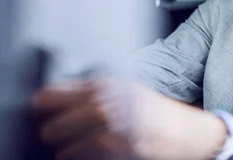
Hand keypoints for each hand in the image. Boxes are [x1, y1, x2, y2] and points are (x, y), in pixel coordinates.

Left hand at [34, 79, 227, 159]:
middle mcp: (108, 102)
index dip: (44, 104)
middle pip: (53, 123)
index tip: (42, 110)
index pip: (53, 94)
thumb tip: (48, 98)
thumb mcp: (126, 91)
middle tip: (55, 133)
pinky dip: (78, 157)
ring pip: (64, 146)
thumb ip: (93, 91)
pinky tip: (86, 153)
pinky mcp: (118, 148)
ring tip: (72, 147)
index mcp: (107, 84)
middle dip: (52, 131)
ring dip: (64, 149)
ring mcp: (112, 126)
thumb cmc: (156, 112)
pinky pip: (82, 158)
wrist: (186, 131)